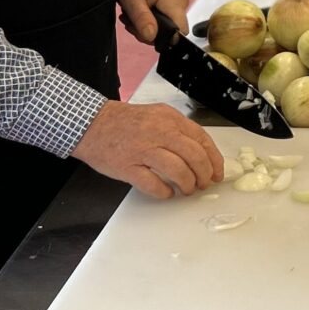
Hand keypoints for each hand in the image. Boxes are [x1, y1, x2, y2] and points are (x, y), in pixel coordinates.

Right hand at [72, 101, 224, 197]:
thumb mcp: (157, 116)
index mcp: (170, 118)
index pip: (202, 140)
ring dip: (187, 185)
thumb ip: (178, 131)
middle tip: (203, 184)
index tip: (217, 173)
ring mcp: (143, 149)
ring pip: (178, 171)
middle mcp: (159, 132)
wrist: (91, 124)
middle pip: (195, 156)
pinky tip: (166, 193)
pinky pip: (154, 184)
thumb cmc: (126, 123)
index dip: (214, 160)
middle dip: (204, 175)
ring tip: (186, 190)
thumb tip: (202, 156)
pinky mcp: (128, 166)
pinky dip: (165, 192)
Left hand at [116, 0, 188, 42]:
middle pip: (173, 30)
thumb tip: (152, 37)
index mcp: (174, 0)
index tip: (144, 32)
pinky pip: (169, 17)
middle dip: (151, 31)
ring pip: (170, 25)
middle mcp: (182, 0)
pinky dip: (154, 18)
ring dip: (150, 25)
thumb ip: (142, 19)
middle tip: (132, 22)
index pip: (180, 31)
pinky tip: (142, 11)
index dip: (164, 38)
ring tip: (134, 15)